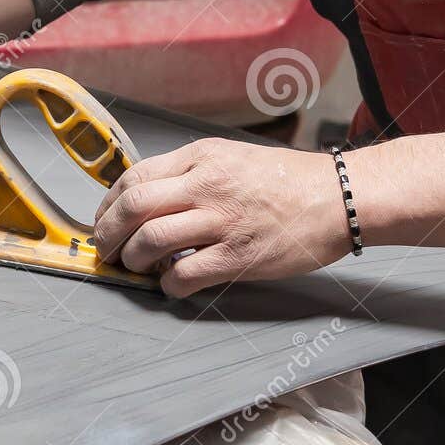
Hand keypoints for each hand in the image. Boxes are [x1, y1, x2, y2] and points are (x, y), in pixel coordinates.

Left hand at [92, 138, 350, 297]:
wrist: (340, 197)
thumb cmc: (291, 181)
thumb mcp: (235, 158)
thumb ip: (194, 173)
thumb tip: (153, 199)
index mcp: (201, 158)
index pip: (134, 177)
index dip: (108, 205)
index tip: (104, 220)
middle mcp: (206, 185)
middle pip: (133, 208)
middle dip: (107, 234)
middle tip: (106, 251)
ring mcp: (222, 221)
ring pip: (151, 241)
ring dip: (133, 260)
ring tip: (135, 268)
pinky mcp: (238, 256)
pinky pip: (184, 274)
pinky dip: (168, 285)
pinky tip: (172, 285)